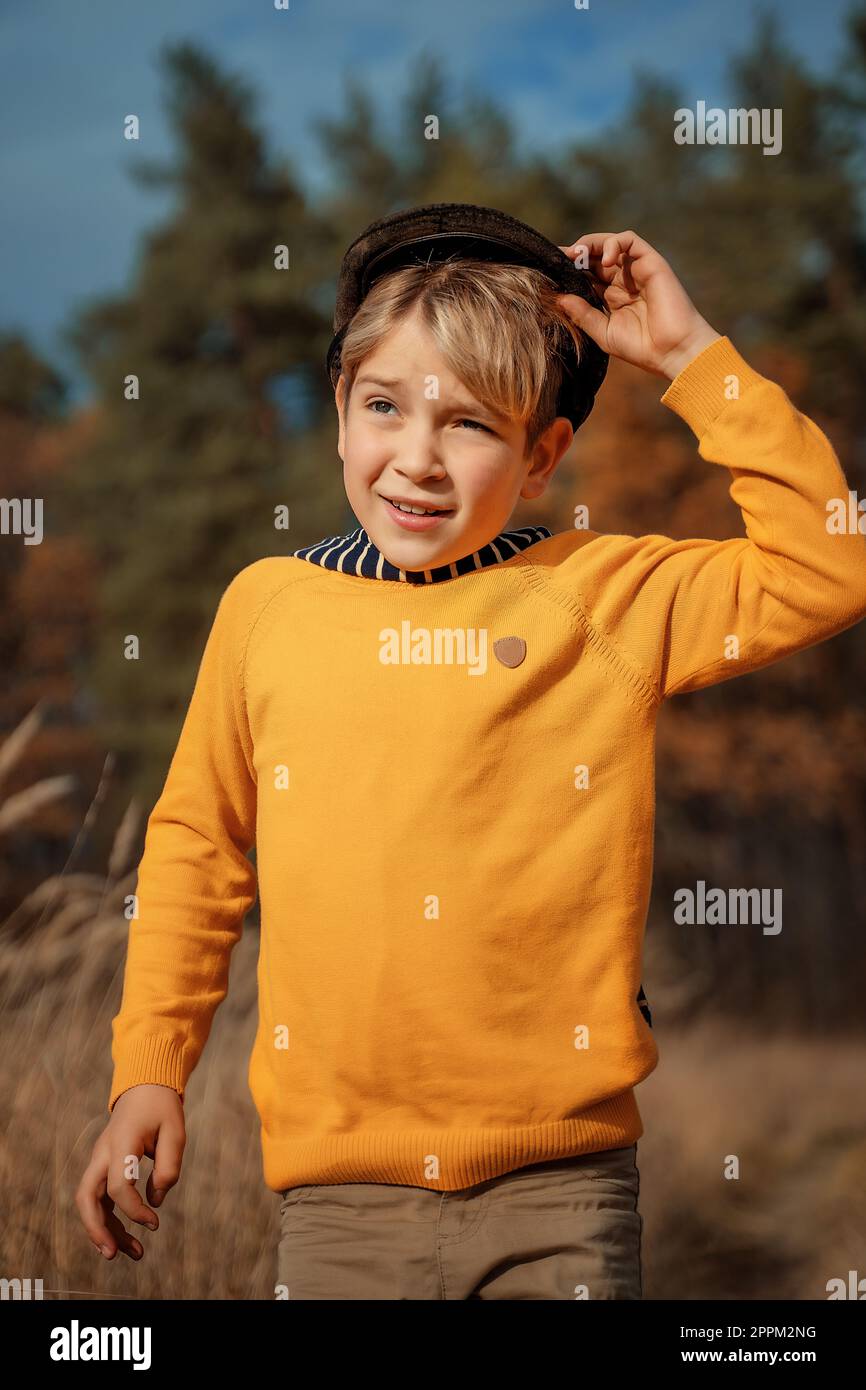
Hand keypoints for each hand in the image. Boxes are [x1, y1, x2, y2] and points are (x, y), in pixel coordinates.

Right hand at [75, 1084, 185, 1261]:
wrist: (144, 1087)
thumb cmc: (161, 1108)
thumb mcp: (176, 1132)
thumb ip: (168, 1167)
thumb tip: (155, 1200)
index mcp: (120, 1142)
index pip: (118, 1185)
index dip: (134, 1209)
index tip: (154, 1223)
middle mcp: (103, 1153)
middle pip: (86, 1197)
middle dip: (96, 1229)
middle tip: (113, 1255)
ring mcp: (100, 1160)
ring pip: (90, 1202)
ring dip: (105, 1230)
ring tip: (133, 1254)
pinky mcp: (104, 1167)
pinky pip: (100, 1198)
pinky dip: (110, 1219)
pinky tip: (127, 1237)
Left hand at [556, 230, 721, 379]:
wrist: (673, 351)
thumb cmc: (641, 347)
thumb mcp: (604, 332)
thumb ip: (582, 314)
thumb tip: (559, 297)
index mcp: (611, 297)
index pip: (586, 275)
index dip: (569, 270)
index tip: (548, 271)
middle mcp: (623, 281)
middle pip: (595, 257)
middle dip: (575, 255)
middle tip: (558, 260)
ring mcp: (636, 270)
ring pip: (610, 243)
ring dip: (591, 244)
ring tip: (577, 255)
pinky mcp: (651, 262)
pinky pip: (630, 241)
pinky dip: (614, 243)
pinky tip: (606, 259)